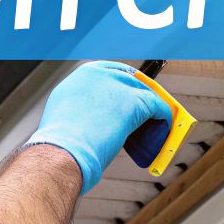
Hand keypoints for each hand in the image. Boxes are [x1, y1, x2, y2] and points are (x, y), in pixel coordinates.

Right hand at [24, 61, 173, 193]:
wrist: (63, 152)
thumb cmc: (60, 144)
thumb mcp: (65, 115)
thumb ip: (83, 108)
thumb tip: (95, 117)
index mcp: (82, 76)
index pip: (112, 72)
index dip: (124, 85)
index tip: (130, 97)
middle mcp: (101, 75)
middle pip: (131, 81)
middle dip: (139, 99)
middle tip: (144, 118)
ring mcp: (119, 86)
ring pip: (146, 94)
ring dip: (152, 111)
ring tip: (153, 129)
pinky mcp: (136, 101)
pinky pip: (158, 108)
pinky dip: (164, 120)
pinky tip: (163, 132)